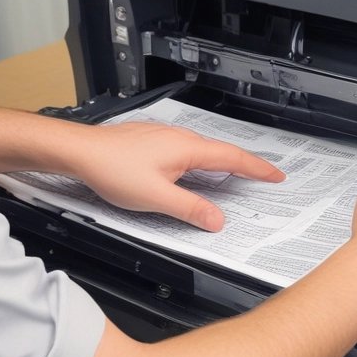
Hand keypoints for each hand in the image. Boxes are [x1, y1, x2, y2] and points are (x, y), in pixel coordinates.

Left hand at [69, 120, 284, 230]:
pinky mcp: (153, 141)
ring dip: (221, 163)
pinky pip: (187, 150)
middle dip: (244, 165)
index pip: (233, 158)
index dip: (257, 168)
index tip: (275, 175)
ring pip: (203, 151)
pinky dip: (201, 162)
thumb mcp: (156, 198)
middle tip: (262, 177)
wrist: (81, 151)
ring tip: (233, 176)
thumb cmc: (113, 169)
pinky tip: (193, 171)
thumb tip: (216, 219)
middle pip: (222, 152)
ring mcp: (166, 138)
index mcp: (188, 149)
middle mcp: (181, 139)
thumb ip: (190, 209)